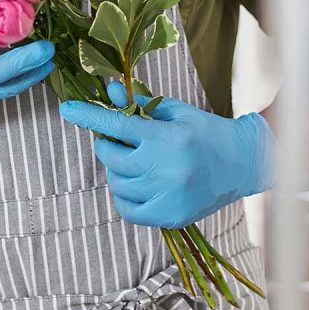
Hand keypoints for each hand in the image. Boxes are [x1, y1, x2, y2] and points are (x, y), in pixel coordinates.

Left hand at [59, 80, 277, 228]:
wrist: (242, 163)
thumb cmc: (206, 131)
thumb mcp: (175, 111)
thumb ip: (139, 104)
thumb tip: (108, 92)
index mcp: (166, 139)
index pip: (117, 125)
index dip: (88, 117)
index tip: (66, 110)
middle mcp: (165, 170)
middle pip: (112, 157)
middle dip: (107, 144)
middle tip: (119, 139)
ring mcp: (167, 197)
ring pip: (117, 183)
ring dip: (116, 170)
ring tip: (134, 161)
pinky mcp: (170, 217)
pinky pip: (127, 210)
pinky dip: (123, 196)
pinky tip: (136, 183)